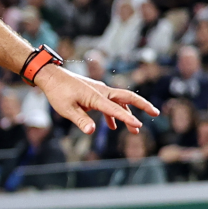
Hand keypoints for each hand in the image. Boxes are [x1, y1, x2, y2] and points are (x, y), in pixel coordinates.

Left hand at [36, 64, 157, 133]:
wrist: (51, 76)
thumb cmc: (57, 92)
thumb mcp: (66, 109)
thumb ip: (80, 120)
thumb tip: (91, 131)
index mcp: (95, 96)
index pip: (115, 109)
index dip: (127, 118)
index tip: (139, 125)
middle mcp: (101, 91)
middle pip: (127, 98)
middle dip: (143, 106)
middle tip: (156, 113)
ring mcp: (99, 91)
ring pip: (119, 102)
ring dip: (128, 114)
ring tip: (135, 130)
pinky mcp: (95, 92)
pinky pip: (109, 103)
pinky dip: (113, 114)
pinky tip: (112, 127)